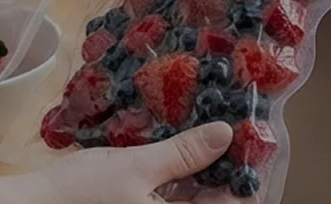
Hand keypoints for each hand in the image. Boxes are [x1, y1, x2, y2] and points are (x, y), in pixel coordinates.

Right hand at [0, 121, 240, 203]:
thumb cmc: (80, 194)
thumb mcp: (137, 167)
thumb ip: (184, 153)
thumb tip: (225, 134)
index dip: (244, 180)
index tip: (250, 148)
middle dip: (218, 173)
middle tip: (227, 137)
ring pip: (184, 203)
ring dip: (195, 177)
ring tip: (202, 140)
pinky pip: (161, 203)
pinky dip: (171, 185)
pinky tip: (169, 159)